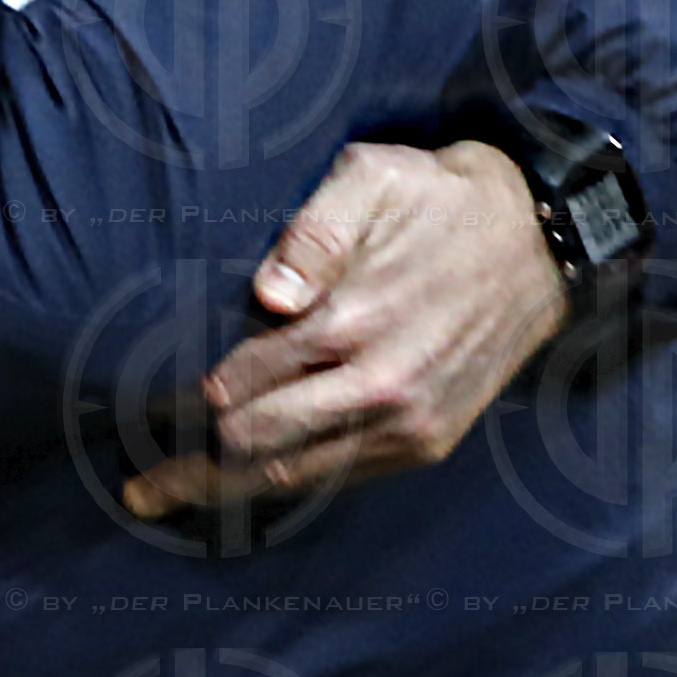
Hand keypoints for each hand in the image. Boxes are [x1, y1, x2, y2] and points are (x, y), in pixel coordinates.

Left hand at [121, 138, 569, 517]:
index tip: (138, 410)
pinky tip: (244, 482)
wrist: (538, 240)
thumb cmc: (438, 199)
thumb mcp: (372, 178)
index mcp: (352, 318)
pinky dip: (289, 483)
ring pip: (296, 476)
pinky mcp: (429, 441)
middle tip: (139, 483)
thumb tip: (264, 297)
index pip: (242, 378)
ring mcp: (407, 422)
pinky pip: (342, 477)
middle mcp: (379, 384)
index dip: (184, 400)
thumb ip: (313, 233)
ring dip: (229, 489)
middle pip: (257, 444)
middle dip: (190, 464)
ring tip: (168, 499)